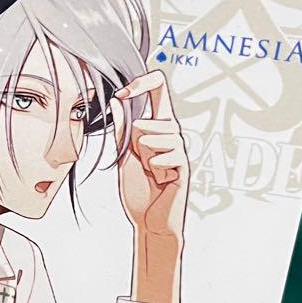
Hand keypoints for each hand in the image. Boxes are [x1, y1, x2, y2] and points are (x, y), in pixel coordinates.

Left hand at [108, 70, 188, 302]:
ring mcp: (180, 150)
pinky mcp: (184, 166)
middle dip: (135, 143)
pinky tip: (159, 180)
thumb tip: (117, 100)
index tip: (124, 91)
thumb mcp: (124, 155)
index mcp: (157, 127)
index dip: (143, 83)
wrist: (147, 219)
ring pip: (153, 137)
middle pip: (148, 120)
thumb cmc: (138, 188)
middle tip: (141, 162)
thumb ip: (122, 129)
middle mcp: (173, 134)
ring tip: (151, 172)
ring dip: (144, 157)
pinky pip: (165, 156)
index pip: (159, 90)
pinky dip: (154, 169)